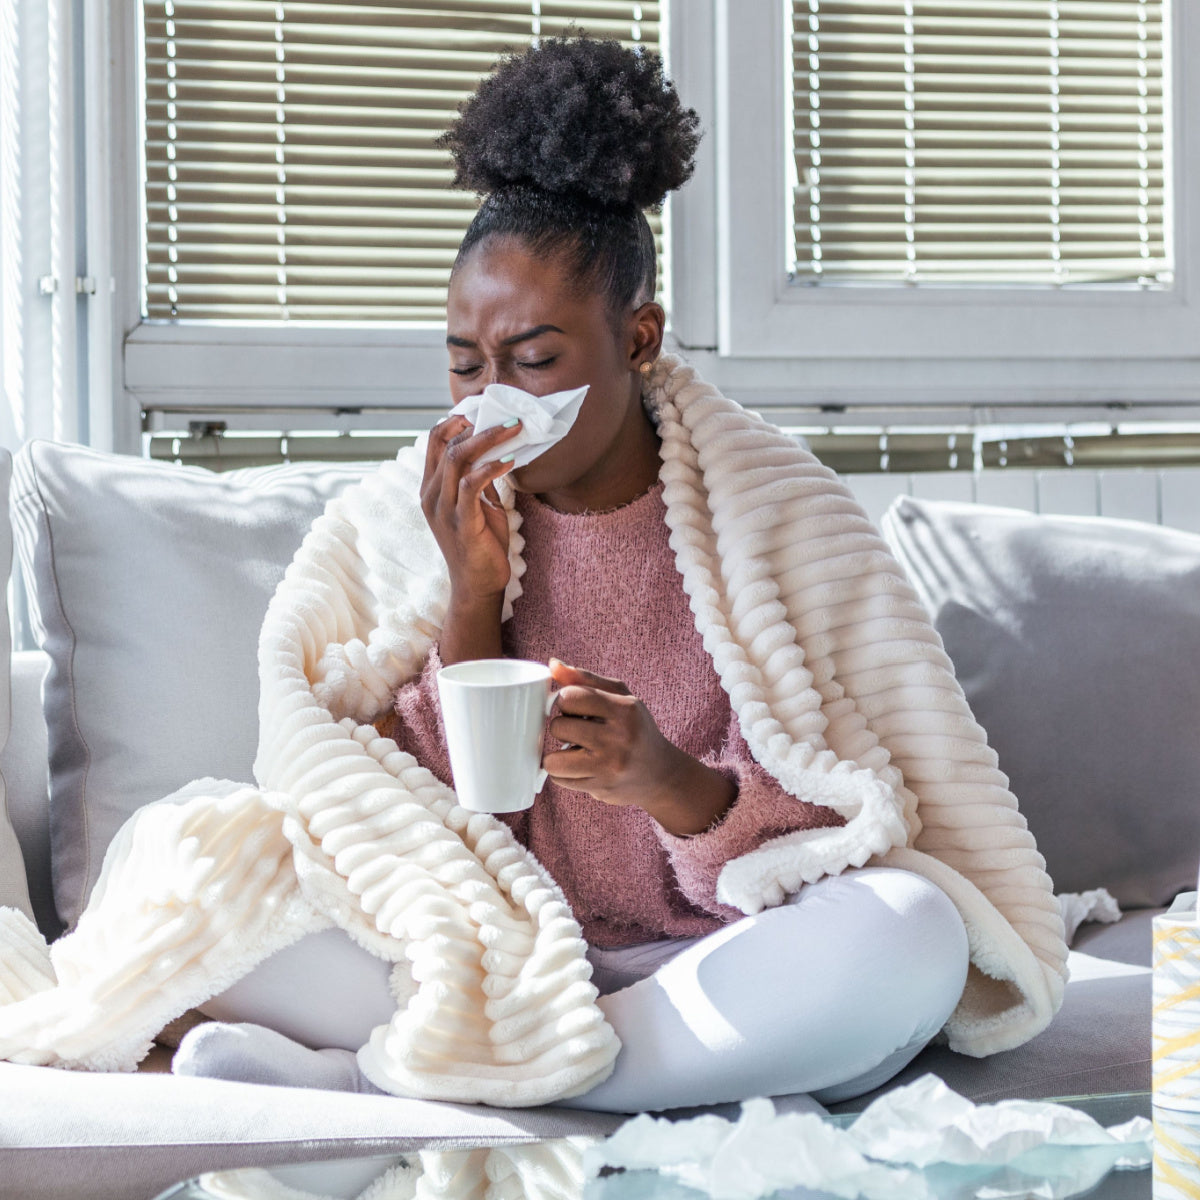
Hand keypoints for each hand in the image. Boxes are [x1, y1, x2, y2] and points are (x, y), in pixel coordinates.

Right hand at [420, 414, 521, 603]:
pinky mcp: (461, 523)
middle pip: (444, 443)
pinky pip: (472, 485)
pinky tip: (510, 462)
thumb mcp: (477, 506)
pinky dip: (491, 468)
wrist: (478, 586)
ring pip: (456, 458)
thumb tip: (494, 453)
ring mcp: (444, 509)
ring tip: (513, 430)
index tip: (483, 411)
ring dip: (487, 439)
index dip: (455, 421)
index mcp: (431, 489)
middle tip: (508, 417)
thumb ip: (478, 481)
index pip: (433, 441)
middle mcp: (431, 496)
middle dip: (477, 424)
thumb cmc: (481, 545)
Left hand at [543, 660, 735, 834]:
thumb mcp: (620, 697)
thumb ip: (586, 679)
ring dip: (558, 755)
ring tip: (575, 751)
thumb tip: (552, 665)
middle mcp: (619, 738)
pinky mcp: (601, 789)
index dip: (566, 701)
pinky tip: (581, 767)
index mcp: (625, 709)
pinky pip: (560, 780)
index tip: (575, 708)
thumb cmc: (636, 729)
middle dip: (562, 727)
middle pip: (558, 726)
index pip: (570, 696)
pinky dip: (564, 773)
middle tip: (579, 731)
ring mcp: (610, 766)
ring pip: (553, 760)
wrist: (661, 774)